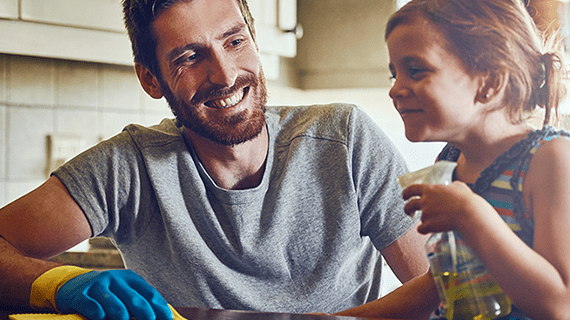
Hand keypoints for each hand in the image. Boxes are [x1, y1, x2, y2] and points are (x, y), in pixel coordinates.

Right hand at [56, 269, 172, 319]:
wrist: (73, 286)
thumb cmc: (107, 294)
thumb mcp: (125, 293)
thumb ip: (140, 302)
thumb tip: (163, 317)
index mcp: (130, 278)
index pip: (150, 294)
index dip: (161, 309)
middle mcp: (115, 279)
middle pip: (136, 300)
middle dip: (146, 315)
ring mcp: (98, 286)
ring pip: (116, 306)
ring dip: (123, 317)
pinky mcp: (81, 295)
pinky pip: (94, 309)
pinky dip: (100, 316)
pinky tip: (102, 318)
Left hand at [402, 181, 490, 233]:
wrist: (469, 214)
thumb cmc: (467, 200)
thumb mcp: (460, 187)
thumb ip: (454, 186)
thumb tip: (454, 185)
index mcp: (431, 190)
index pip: (412, 188)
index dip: (406, 192)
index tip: (404, 196)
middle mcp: (426, 200)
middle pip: (409, 204)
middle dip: (407, 209)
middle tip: (409, 212)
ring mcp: (426, 213)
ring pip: (419, 218)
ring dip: (423, 220)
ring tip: (431, 222)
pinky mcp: (428, 225)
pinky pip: (421, 229)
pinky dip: (425, 230)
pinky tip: (431, 230)